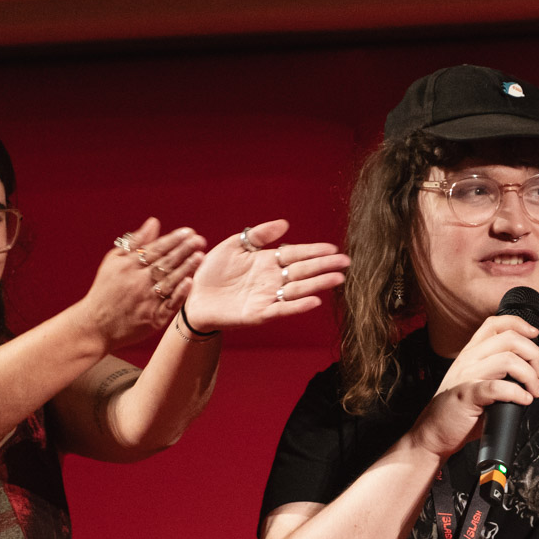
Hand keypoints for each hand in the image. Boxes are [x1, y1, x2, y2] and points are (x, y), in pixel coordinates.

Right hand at [78, 220, 204, 350]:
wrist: (96, 325)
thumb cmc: (105, 290)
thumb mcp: (113, 262)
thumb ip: (135, 243)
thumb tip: (154, 222)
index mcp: (127, 266)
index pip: (155, 249)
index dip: (173, 240)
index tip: (189, 232)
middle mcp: (137, 282)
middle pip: (164, 263)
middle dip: (183, 250)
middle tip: (200, 240)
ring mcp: (146, 301)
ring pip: (170, 281)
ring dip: (186, 268)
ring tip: (200, 256)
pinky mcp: (153, 319)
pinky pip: (169, 305)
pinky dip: (179, 294)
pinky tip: (190, 282)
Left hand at [180, 219, 348, 330]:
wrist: (193, 297)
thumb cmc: (212, 271)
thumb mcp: (234, 246)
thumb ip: (258, 235)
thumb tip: (285, 224)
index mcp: (267, 262)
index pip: (296, 254)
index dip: (314, 251)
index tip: (333, 249)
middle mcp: (271, 280)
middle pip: (303, 272)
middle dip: (324, 267)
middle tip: (346, 263)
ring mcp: (267, 298)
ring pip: (298, 290)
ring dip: (318, 285)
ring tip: (337, 279)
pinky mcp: (258, 314)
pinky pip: (281, 310)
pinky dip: (298, 306)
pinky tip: (314, 301)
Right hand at [408, 313, 538, 459]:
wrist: (433, 433)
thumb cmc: (459, 413)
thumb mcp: (486, 389)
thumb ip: (512, 379)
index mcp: (471, 354)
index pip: (495, 324)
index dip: (519, 324)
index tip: (535, 334)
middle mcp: (469, 360)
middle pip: (509, 339)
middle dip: (533, 355)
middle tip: (538, 375)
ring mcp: (467, 376)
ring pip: (508, 360)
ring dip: (529, 376)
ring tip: (533, 391)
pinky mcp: (467, 396)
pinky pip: (498, 387)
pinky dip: (517, 393)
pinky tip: (523, 400)